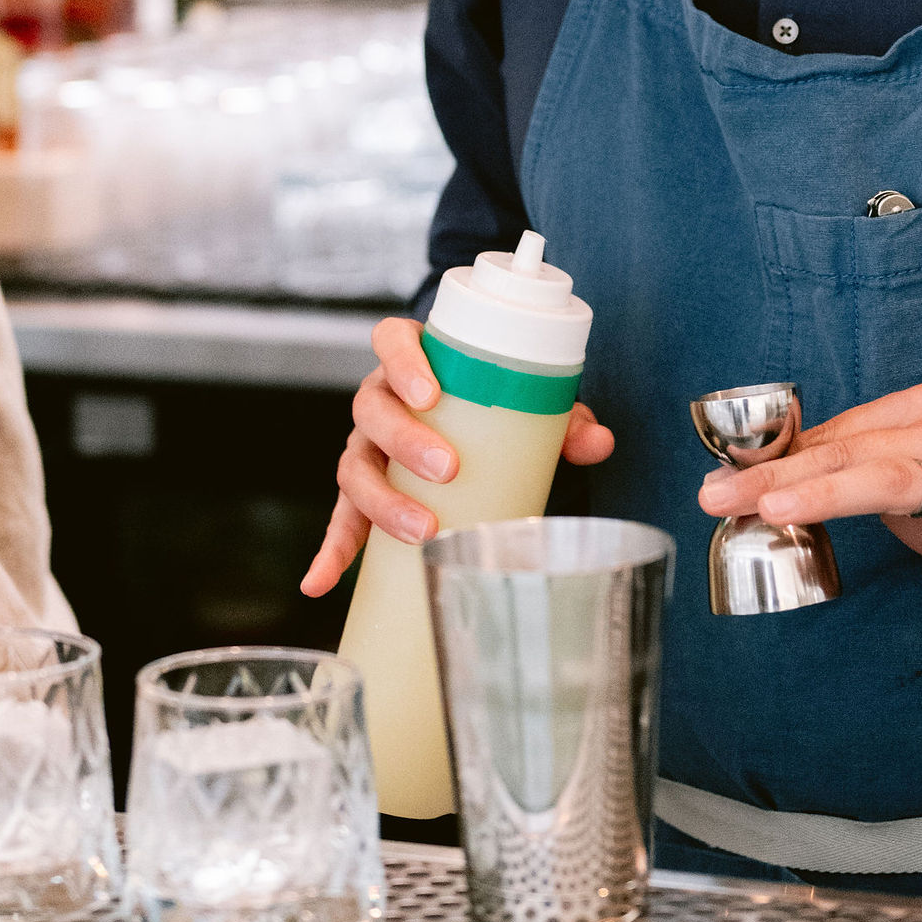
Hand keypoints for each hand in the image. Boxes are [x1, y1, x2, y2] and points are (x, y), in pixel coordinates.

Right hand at [300, 314, 613, 596]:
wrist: (467, 425)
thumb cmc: (493, 406)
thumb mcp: (529, 405)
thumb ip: (564, 420)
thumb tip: (599, 442)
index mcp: (412, 361)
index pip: (390, 340)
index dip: (402, 362)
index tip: (430, 392)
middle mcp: (379, 400)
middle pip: (371, 409)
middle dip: (405, 439)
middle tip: (447, 468)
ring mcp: (366, 447)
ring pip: (355, 466)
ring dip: (381, 500)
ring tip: (421, 529)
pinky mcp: (359, 493)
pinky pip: (340, 520)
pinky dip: (331, 550)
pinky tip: (322, 581)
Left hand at [698, 382, 921, 619]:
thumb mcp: (905, 477)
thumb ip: (848, 474)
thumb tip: (768, 483)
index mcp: (914, 415)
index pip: (828, 438)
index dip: (767, 462)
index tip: (715, 482)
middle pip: (845, 454)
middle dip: (774, 477)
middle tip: (717, 497)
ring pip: (896, 478)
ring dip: (832, 494)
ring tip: (779, 508)